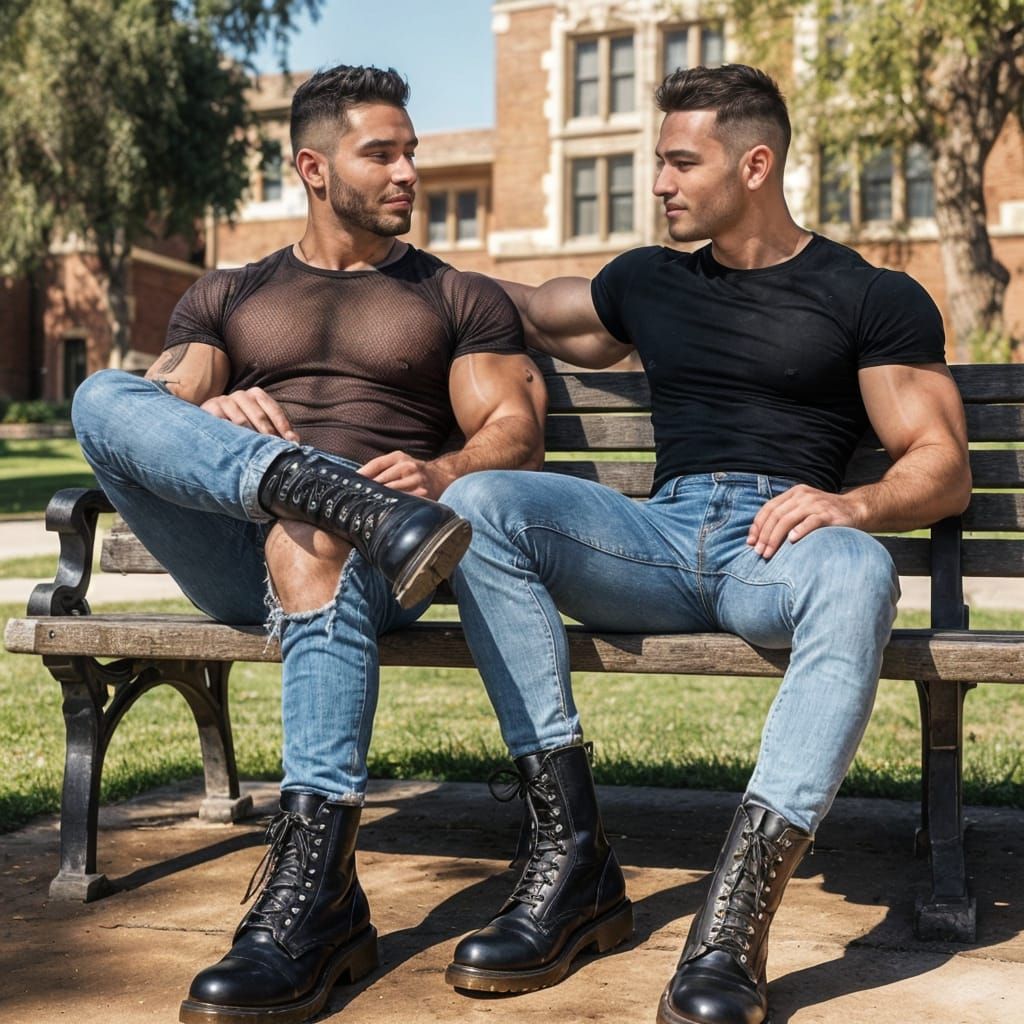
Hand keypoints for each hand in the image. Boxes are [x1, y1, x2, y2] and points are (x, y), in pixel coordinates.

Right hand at [200, 387, 298, 441]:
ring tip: (257, 452)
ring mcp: (225, 400)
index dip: (283, 426)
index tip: (292, 441)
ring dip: (251, 437)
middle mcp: (242, 395)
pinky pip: (223, 423)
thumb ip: (277, 429)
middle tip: (275, 450)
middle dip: (269, 434)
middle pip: (259, 415)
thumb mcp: (258, 424)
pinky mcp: (210, 408)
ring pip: (241, 420)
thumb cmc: (240, 425)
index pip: (274, 409)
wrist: (207, 424)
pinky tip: (237, 446)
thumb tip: (295, 441)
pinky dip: (231, 435)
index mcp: (257, 395)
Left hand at [358, 451, 451, 498]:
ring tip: (367, 504)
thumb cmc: (413, 470)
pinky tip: (385, 509)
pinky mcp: (422, 494)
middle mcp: (407, 466)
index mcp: (399, 457)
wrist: (440, 476)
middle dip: (368, 488)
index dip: (362, 473)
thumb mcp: (399, 462)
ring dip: (379, 498)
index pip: (376, 464)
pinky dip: (393, 505)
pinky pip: (403, 501)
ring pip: (391, 491)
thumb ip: (381, 467)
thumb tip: (358, 478)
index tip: (351, 482)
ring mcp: (415, 480)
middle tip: (355, 497)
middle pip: (381, 479)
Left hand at [747, 485, 861, 558]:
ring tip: (769, 552)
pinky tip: (791, 541)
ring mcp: (816, 504)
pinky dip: (800, 530)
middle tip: (759, 552)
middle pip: (776, 515)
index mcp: (793, 493)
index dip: (758, 525)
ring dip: (775, 538)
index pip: (769, 508)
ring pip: (788, 519)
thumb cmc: (823, 514)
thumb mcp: (802, 510)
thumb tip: (759, 537)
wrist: (854, 509)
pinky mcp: (828, 514)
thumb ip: (784, 517)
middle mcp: (802, 496)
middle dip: (764, 535)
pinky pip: (811, 522)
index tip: (751, 542)